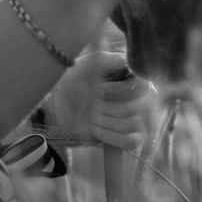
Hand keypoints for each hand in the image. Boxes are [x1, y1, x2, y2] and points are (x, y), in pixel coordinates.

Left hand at [42, 30, 156, 152]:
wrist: (59, 107)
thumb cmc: (75, 81)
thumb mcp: (88, 64)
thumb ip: (108, 60)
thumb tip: (123, 60)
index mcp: (133, 78)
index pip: (142, 86)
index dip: (120, 91)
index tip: (98, 91)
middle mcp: (142, 98)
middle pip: (138, 106)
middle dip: (108, 108)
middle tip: (92, 106)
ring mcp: (139, 119)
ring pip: (133, 123)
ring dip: (107, 121)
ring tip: (92, 117)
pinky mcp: (132, 138)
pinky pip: (131, 141)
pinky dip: (111, 136)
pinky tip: (97, 130)